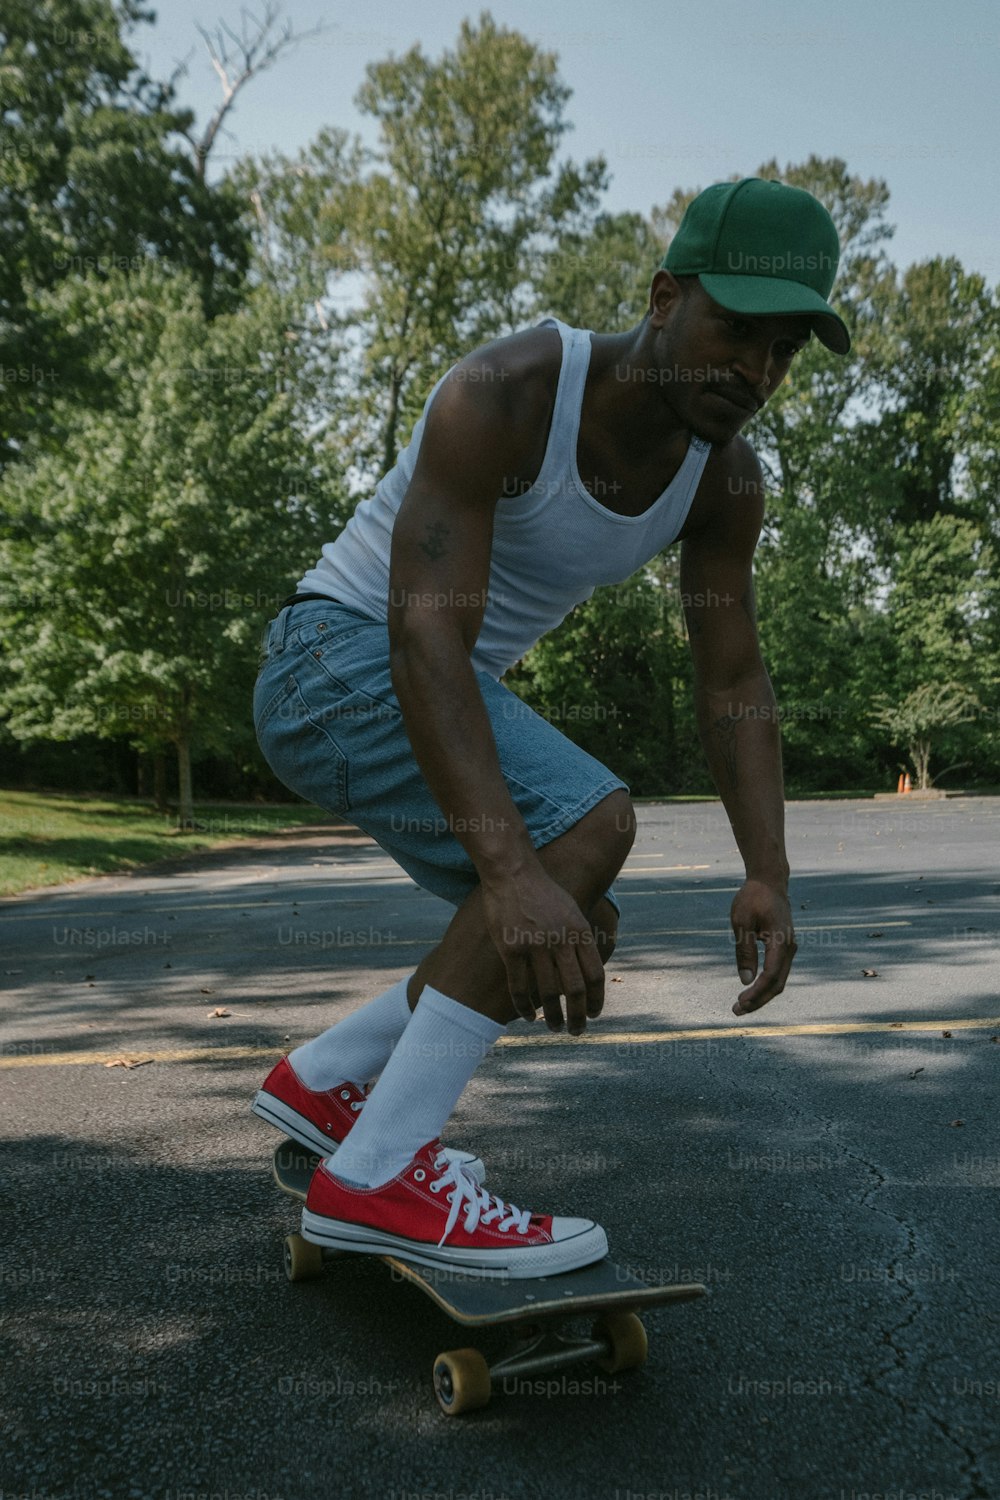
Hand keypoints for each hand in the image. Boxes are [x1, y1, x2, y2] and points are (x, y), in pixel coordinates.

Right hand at [481, 868, 604, 1034]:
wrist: (513, 873)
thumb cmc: (542, 893)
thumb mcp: (571, 911)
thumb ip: (580, 938)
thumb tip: (588, 966)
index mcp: (580, 931)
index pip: (595, 975)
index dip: (596, 999)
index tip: (593, 1015)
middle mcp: (561, 940)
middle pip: (575, 989)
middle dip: (578, 1016)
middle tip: (576, 1031)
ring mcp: (535, 945)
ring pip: (548, 993)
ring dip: (552, 1016)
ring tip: (554, 1028)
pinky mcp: (511, 949)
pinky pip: (520, 986)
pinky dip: (525, 1006)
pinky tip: (529, 1016)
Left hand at [730, 879, 796, 1015]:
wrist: (769, 883)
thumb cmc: (753, 898)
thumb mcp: (741, 922)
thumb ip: (744, 951)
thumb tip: (745, 980)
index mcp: (781, 941)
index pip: (770, 975)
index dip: (756, 993)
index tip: (739, 1002)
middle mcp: (790, 948)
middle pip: (777, 983)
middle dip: (758, 1000)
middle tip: (736, 1011)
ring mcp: (790, 949)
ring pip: (779, 980)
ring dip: (762, 995)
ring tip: (741, 1006)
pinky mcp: (785, 948)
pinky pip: (778, 972)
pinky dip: (765, 984)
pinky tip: (751, 991)